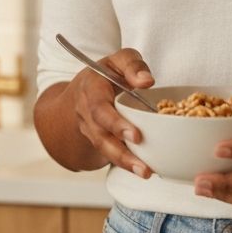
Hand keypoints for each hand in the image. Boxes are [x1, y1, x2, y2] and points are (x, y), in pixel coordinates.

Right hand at [70, 49, 154, 179]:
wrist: (84, 88)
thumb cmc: (107, 72)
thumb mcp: (119, 59)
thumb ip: (133, 66)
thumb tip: (147, 81)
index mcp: (91, 89)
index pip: (99, 108)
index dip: (115, 124)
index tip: (136, 135)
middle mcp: (86, 112)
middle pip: (101, 136)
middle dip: (121, 152)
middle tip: (143, 166)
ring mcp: (90, 129)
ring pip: (104, 149)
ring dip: (125, 163)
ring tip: (145, 173)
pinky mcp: (98, 140)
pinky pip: (109, 154)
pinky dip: (125, 164)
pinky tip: (142, 170)